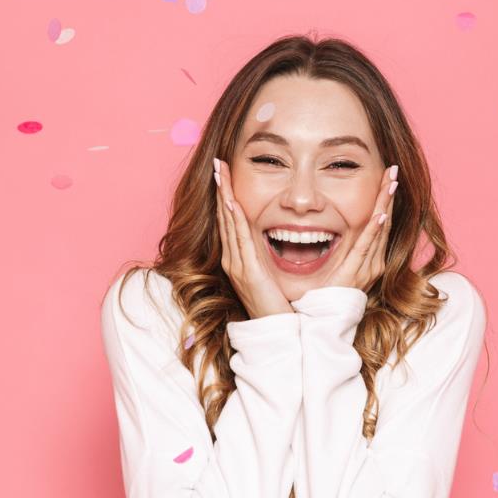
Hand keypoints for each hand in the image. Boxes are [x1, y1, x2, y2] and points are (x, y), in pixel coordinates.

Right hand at [214, 157, 293, 319]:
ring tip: (221, 174)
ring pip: (229, 224)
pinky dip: (234, 219)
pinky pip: (239, 239)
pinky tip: (231, 202)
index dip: (226, 197)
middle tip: (219, 164)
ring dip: (224, 197)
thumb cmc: (277, 307)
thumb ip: (267, 260)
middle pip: (225, 218)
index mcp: (239, 260)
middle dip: (221, 190)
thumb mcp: (270, 277)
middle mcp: (233, 260)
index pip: (231, 222)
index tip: (225, 175)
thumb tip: (278, 240)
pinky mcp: (247, 271)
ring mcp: (237, 265)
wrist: (275, 333)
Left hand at [315, 164, 396, 292]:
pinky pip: (365, 247)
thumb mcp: (333, 266)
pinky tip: (379, 214)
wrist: (321, 323)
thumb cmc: (322, 296)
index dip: (383, 200)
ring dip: (384, 204)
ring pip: (379, 229)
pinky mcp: (355, 273)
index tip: (386, 178)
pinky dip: (374, 230)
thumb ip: (335, 249)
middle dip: (387, 195)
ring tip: (391, 182)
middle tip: (392, 170)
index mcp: (367, 259)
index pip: (379, 223)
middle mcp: (372, 262)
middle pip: (384, 221)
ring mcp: (366, 268)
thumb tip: (323, 228)